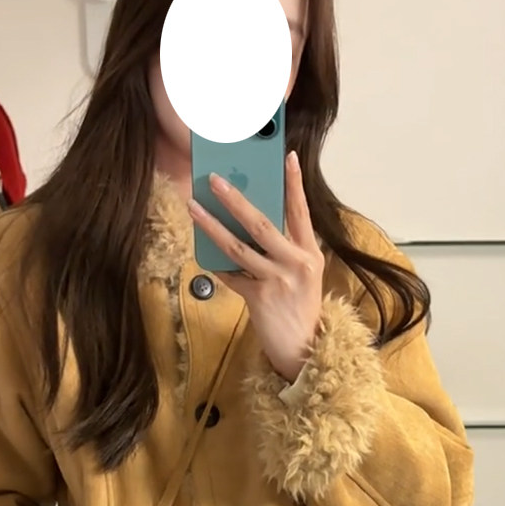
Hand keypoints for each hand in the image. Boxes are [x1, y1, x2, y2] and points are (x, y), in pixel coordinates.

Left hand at [187, 151, 324, 383]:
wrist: (303, 349)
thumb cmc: (300, 308)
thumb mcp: (303, 275)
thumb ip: (285, 249)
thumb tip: (251, 221)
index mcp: (310, 254)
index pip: (301, 211)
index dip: (294, 184)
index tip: (288, 156)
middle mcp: (296, 263)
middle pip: (262, 223)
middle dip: (236, 199)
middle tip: (215, 179)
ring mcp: (277, 281)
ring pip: (238, 246)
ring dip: (212, 225)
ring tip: (194, 206)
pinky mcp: (258, 298)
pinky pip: (230, 274)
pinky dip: (215, 262)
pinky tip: (200, 250)